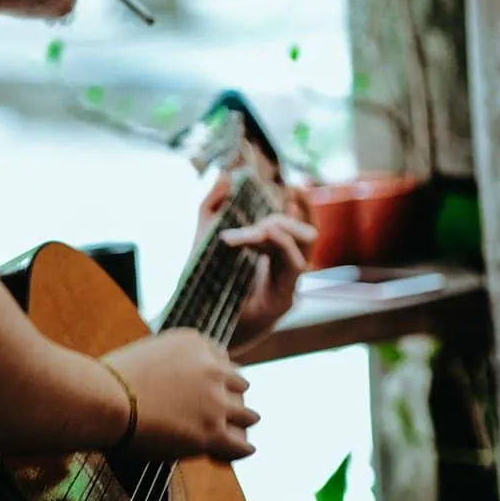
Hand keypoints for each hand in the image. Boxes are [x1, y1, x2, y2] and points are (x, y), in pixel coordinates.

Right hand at [102, 328, 258, 463]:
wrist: (103, 399)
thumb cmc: (106, 380)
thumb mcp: (142, 356)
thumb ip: (162, 364)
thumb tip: (158, 382)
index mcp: (194, 342)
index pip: (221, 358)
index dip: (218, 375)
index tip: (214, 386)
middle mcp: (211, 367)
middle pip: (238, 383)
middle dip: (231, 396)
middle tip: (227, 409)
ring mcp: (215, 400)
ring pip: (246, 413)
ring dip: (241, 422)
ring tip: (239, 432)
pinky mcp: (212, 432)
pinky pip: (240, 444)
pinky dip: (241, 448)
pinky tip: (242, 450)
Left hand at [194, 175, 316, 350]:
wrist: (194, 326)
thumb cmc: (203, 286)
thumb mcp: (204, 238)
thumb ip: (212, 206)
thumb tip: (225, 174)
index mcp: (273, 259)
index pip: (299, 227)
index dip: (303, 206)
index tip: (297, 185)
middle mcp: (285, 273)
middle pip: (305, 237)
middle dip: (283, 220)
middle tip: (257, 221)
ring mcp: (288, 288)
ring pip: (299, 250)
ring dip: (276, 233)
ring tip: (249, 232)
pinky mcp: (284, 301)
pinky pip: (292, 266)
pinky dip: (278, 246)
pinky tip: (257, 236)